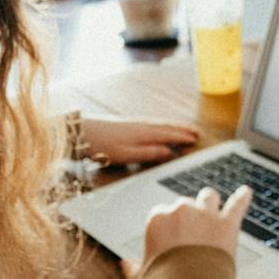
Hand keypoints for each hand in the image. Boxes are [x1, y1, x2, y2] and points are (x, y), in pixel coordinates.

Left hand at [81, 116, 198, 166]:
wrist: (80, 132)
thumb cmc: (102, 145)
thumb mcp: (127, 154)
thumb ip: (149, 153)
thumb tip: (169, 152)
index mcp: (144, 133)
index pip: (169, 134)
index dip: (183, 137)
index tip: (196, 139)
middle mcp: (141, 126)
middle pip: (166, 127)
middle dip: (182, 130)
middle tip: (197, 132)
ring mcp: (134, 124)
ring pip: (159, 125)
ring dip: (173, 127)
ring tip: (183, 129)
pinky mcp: (126, 125)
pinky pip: (151, 125)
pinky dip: (162, 126)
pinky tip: (159, 129)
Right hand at [120, 185, 250, 278]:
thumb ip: (133, 269)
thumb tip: (124, 264)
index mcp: (157, 219)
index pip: (162, 213)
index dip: (168, 226)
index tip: (171, 238)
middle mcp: (181, 210)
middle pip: (185, 205)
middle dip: (188, 217)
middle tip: (191, 236)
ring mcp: (206, 214)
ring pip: (208, 197)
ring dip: (210, 204)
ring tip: (212, 211)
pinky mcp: (227, 223)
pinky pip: (237, 204)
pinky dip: (242, 198)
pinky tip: (246, 193)